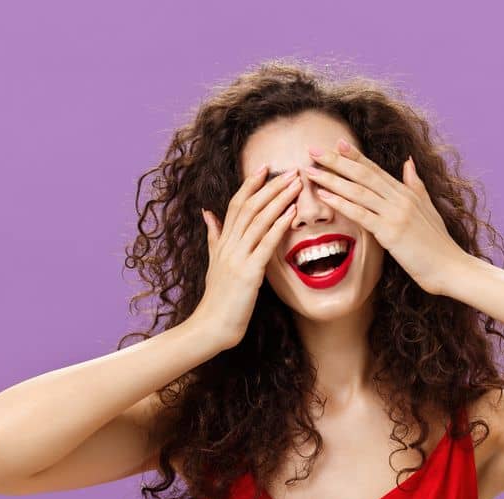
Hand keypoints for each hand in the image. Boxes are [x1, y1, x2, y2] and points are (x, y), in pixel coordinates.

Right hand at [190, 165, 300, 348]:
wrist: (211, 326)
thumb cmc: (218, 299)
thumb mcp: (214, 263)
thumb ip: (214, 237)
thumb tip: (207, 214)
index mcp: (222, 241)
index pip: (236, 204)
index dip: (250, 184)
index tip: (266, 167)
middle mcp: (228, 245)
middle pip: (249, 206)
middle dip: (271, 186)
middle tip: (290, 170)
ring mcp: (237, 257)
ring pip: (258, 220)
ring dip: (279, 199)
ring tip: (296, 184)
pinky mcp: (248, 273)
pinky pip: (265, 244)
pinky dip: (279, 226)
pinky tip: (292, 213)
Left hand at [303, 139, 471, 295]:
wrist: (451, 268)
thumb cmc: (439, 245)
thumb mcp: (429, 209)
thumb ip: (416, 185)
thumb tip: (408, 162)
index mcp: (408, 192)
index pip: (376, 169)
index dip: (355, 155)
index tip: (336, 143)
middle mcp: (401, 198)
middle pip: (363, 174)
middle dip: (336, 161)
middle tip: (314, 150)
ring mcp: (396, 214)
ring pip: (358, 190)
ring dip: (332, 179)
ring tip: (311, 171)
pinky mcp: (390, 232)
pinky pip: (361, 213)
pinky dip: (341, 203)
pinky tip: (324, 196)